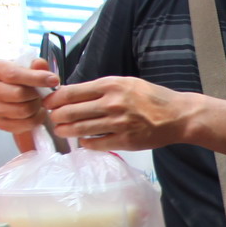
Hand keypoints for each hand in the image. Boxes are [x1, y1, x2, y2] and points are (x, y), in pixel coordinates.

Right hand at [0, 57, 58, 135]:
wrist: (18, 95)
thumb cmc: (24, 79)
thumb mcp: (31, 68)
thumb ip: (37, 65)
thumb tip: (39, 64)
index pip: (13, 74)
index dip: (36, 78)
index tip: (54, 80)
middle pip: (19, 94)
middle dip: (36, 94)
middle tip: (42, 93)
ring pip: (23, 110)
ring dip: (37, 107)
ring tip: (38, 102)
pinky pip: (23, 124)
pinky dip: (35, 119)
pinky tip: (36, 112)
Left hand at [44, 76, 193, 150]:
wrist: (177, 115)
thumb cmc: (152, 97)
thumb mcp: (126, 83)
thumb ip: (101, 88)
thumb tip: (74, 94)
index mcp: (110, 85)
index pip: (71, 92)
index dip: (54, 99)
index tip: (48, 103)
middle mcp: (112, 103)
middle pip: (71, 111)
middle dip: (56, 117)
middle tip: (52, 119)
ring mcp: (118, 123)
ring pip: (80, 129)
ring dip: (67, 131)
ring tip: (61, 131)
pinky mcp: (124, 141)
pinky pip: (96, 144)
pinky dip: (86, 143)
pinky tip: (83, 141)